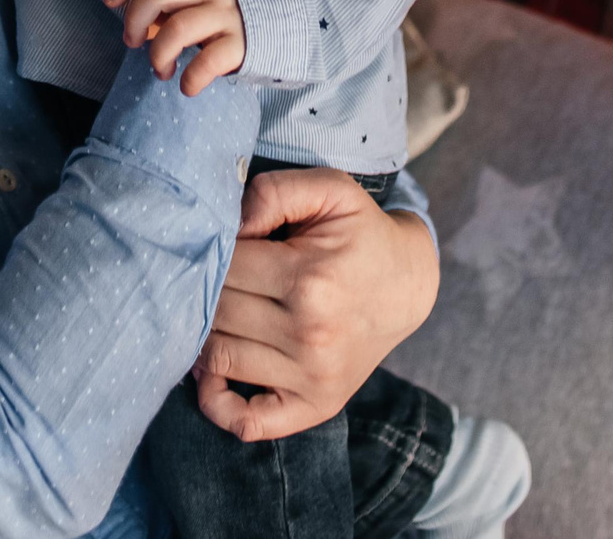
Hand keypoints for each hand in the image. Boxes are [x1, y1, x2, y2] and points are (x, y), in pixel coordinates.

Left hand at [105, 0, 245, 93]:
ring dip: (158, 54)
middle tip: (133, 41)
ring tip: (161, 70)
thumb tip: (143, 21)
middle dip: (135, 19)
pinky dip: (191, 78)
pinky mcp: (243, 43)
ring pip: (178, 28)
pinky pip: (208, 61)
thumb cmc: (237, 6)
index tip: (110, 1)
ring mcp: (228, 14)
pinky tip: (187, 86)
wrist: (296, 13)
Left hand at [194, 169, 439, 441]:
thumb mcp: (330, 190)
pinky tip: (214, 373)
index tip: (224, 244)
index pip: (224, 268)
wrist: (408, 285)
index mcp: (309, 278)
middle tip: (213, 278)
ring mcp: (313, 377)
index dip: (215, 251)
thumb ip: (274, 191)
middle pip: (216, 313)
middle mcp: (309, 333)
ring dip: (204, 336)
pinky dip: (217, 403)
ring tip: (213, 315)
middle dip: (206, 292)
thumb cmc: (361, 233)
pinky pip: (247, 422)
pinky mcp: (316, 405)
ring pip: (218, 359)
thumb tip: (231, 226)